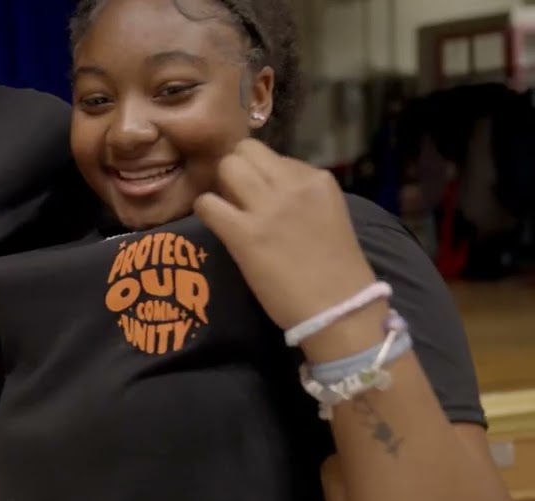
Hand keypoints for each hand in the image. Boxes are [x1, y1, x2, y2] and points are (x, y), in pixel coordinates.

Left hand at [194, 139, 378, 335]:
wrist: (338, 308)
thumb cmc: (334, 269)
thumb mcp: (326, 214)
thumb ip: (299, 194)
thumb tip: (263, 184)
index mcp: (318, 179)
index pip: (275, 156)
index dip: (262, 174)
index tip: (261, 196)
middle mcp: (293, 185)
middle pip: (246, 150)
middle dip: (236, 169)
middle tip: (236, 196)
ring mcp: (268, 208)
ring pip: (227, 167)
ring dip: (219, 185)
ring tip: (226, 209)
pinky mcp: (244, 234)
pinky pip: (207, 203)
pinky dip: (205, 210)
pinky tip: (216, 225)